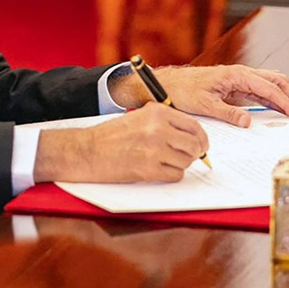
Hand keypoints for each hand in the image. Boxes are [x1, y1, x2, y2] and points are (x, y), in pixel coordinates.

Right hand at [34, 103, 208, 183]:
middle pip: (195, 145)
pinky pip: (176, 175)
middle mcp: (158, 128)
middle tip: (187, 157)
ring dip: (180, 165)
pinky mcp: (149, 168)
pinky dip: (171, 175)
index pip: (194, 125)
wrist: (87, 150)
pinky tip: (158, 170)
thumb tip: (192, 137)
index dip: (201, 138)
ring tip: (165, 162)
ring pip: (187, 161)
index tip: (201, 145)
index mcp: (157, 112)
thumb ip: (165, 123)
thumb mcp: (139, 117)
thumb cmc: (111, 136)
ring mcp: (154, 149)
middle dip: (194, 154)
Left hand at [153, 64, 288, 126]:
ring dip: (282, 96)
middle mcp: (241, 73)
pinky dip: (271, 98)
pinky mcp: (235, 85)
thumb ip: (227, 112)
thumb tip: (246, 121)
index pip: (269, 87)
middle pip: (275, 80)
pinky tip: (274, 110)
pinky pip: (259, 90)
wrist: (170, 84)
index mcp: (236, 75)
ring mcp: (239, 78)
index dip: (285, 101)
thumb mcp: (204, 104)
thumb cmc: (183, 89)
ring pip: (269, 83)